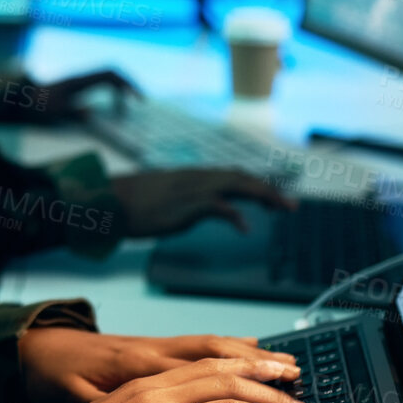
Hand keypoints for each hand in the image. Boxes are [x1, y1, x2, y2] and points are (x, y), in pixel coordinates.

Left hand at [36, 69, 141, 122]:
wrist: (21, 99)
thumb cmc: (37, 107)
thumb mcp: (55, 112)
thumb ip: (73, 111)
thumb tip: (90, 112)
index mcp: (80, 81)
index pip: (110, 75)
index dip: (127, 83)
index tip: (138, 100)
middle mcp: (82, 77)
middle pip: (113, 74)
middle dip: (129, 86)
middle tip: (140, 102)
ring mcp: (80, 81)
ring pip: (108, 78)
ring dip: (120, 91)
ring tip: (124, 112)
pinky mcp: (77, 87)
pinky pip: (101, 85)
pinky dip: (111, 94)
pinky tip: (113, 108)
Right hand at [110, 167, 296, 237]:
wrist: (112, 201)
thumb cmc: (135, 202)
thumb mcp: (167, 196)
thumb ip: (188, 198)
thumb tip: (203, 207)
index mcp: (194, 176)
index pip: (234, 175)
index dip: (257, 185)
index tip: (274, 198)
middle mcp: (198, 178)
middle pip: (242, 178)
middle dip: (269, 191)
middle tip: (290, 207)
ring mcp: (193, 189)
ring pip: (237, 185)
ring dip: (263, 196)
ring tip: (281, 209)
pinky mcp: (185, 204)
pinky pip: (218, 206)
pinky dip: (235, 215)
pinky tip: (245, 228)